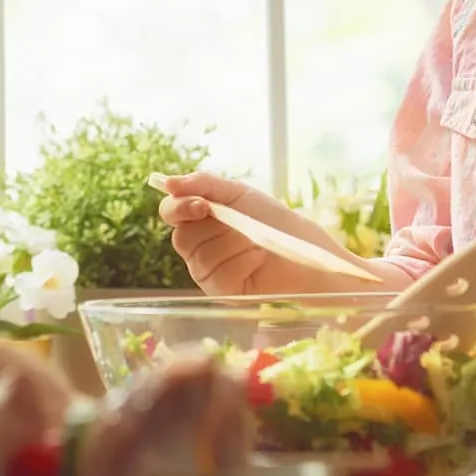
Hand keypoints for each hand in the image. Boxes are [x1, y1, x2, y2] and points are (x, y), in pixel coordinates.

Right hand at [159, 173, 349, 295]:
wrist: (307, 251)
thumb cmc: (275, 222)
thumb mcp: (240, 194)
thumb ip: (205, 184)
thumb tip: (168, 182)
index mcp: (199, 221)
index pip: (170, 212)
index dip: (179, 207)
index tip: (202, 205)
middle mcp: (198, 248)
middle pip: (182, 238)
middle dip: (213, 227)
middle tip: (239, 222)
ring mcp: (208, 273)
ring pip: (201, 258)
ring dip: (233, 244)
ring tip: (256, 240)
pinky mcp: (223, 293)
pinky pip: (219, 277)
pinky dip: (242, 263)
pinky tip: (259, 258)